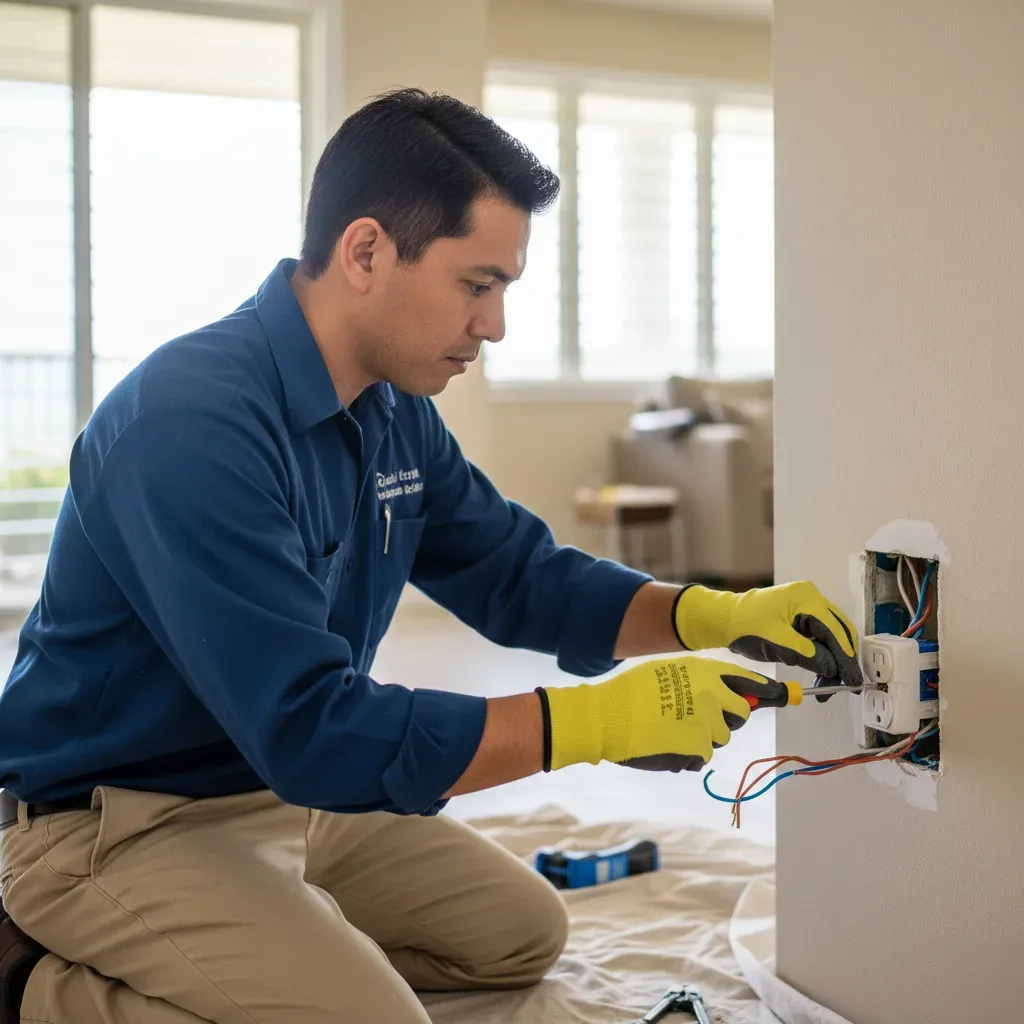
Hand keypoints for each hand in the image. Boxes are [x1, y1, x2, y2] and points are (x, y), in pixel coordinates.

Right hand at [540, 657, 778, 772]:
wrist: (606, 715)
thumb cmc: (631, 692)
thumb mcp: (667, 672)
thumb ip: (700, 681)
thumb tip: (733, 697)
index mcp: (704, 671)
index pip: (747, 681)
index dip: (765, 691)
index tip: (781, 696)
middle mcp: (711, 694)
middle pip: (741, 713)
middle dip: (728, 718)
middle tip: (701, 718)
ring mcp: (706, 722)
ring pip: (720, 737)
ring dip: (702, 737)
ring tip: (669, 728)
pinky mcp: (697, 748)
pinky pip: (702, 756)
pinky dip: (687, 754)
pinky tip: (664, 744)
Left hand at [672, 582, 862, 699]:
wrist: (724, 620)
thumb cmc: (745, 626)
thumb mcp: (777, 643)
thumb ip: (808, 654)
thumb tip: (834, 668)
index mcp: (805, 597)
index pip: (834, 630)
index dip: (845, 657)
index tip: (851, 680)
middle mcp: (810, 597)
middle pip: (838, 631)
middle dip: (842, 660)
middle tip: (845, 685)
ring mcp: (806, 606)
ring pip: (831, 636)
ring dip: (833, 660)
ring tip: (828, 685)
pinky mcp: (801, 616)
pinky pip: (819, 636)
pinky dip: (822, 655)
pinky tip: (821, 673)